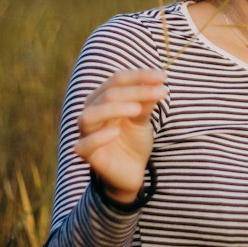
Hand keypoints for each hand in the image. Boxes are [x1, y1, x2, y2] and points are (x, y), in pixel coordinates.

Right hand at [74, 68, 167, 203]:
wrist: (132, 171)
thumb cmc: (134, 140)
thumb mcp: (143, 118)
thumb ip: (146, 102)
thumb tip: (158, 82)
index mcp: (103, 98)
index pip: (117, 80)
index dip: (139, 76)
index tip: (163, 76)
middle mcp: (91, 111)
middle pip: (107, 94)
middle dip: (136, 91)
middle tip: (161, 92)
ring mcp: (87, 133)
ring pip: (90, 115)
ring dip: (114, 109)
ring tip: (137, 109)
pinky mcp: (86, 154)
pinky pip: (84, 144)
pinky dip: (98, 137)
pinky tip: (115, 132)